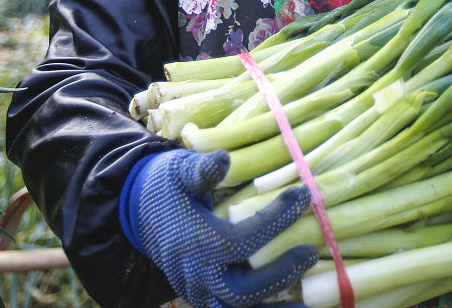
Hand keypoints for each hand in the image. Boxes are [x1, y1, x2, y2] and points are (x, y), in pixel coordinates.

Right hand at [120, 148, 317, 307]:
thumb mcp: (180, 171)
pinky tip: (292, 305)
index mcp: (194, 243)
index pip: (242, 240)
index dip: (276, 219)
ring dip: (274, 307)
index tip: (303, 195)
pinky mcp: (206, 298)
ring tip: (308, 303)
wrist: (141, 214)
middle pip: (241, 291)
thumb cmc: (168, 188)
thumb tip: (224, 159)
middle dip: (279, 274)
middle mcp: (197, 275)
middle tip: (309, 252)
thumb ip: (201, 170)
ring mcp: (200, 292)